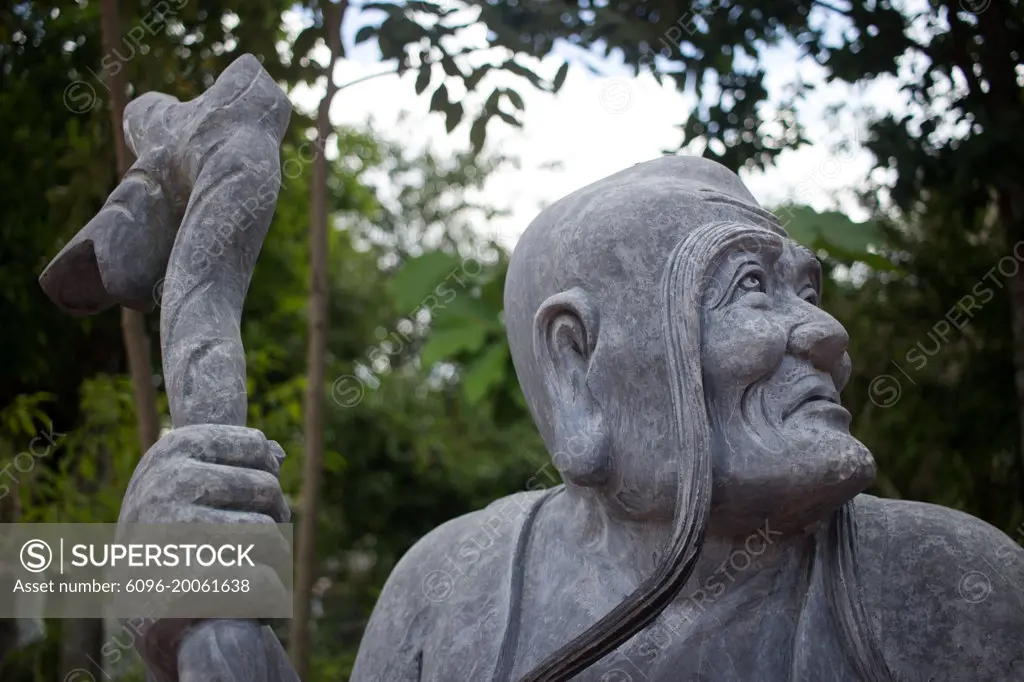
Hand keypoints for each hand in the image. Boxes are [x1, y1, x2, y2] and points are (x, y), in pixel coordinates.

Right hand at [117, 425, 290, 679]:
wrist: (131, 617)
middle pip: (268, 488)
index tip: (249, 502)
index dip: (265, 475)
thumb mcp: (181, 492)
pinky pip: (262, 580)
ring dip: (275, 558)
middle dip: (275, 518)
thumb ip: (228, 468)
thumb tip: (276, 453)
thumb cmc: (165, 545)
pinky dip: (269, 596)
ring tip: (252, 573)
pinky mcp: (190, 584)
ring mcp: (176, 530)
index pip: (255, 445)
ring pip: (269, 533)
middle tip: (253, 546)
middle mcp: (170, 482)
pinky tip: (253, 603)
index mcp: (171, 450)